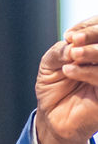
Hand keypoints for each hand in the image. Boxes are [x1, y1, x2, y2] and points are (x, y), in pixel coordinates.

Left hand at [35, 16, 97, 143]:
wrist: (51, 116)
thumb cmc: (54, 86)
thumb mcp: (50, 63)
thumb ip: (61, 50)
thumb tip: (74, 42)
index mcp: (93, 49)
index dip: (90, 27)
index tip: (71, 34)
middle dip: (93, 35)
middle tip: (75, 40)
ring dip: (92, 52)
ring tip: (72, 54)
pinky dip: (88, 72)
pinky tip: (69, 70)